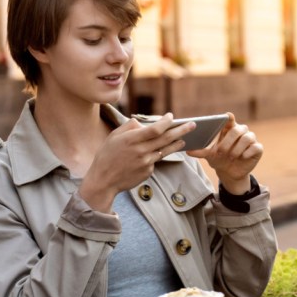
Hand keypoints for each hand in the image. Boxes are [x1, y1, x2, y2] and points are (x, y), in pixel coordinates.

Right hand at [79, 113, 193, 211]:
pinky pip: (156, 161)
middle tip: (193, 125)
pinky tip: (156, 153)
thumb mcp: (113, 136)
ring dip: (176, 144)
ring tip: (184, 139)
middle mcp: (141, 151)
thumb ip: (129, 127)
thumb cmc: (107, 155)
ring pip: (165, 151)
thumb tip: (142, 122)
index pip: (155, 129)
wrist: (104, 180)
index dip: (166, 122)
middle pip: (166, 139)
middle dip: (181, 130)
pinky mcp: (148, 172)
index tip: (171, 116)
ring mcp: (146, 163)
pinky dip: (157, 156)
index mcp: (131, 140)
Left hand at [188, 112, 262, 194]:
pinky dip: (248, 152)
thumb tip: (188, 151)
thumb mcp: (209, 155)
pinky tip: (242, 157)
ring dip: (237, 148)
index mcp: (229, 128)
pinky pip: (255, 147)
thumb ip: (200, 151)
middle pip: (237, 130)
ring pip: (247, 137)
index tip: (226, 116)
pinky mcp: (258, 149)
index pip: (229, 119)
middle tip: (221, 152)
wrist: (229, 172)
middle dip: (228, 141)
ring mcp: (251, 139)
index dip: (229, 117)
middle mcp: (241, 131)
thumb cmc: (219, 159)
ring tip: (231, 156)